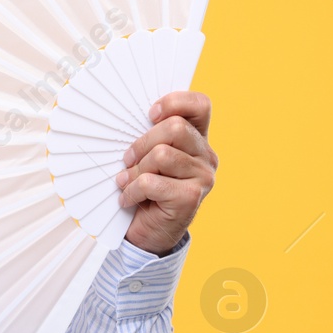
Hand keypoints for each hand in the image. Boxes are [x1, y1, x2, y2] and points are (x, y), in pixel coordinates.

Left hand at [115, 91, 217, 255]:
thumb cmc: (145, 188)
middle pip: (174, 128)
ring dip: (135, 170)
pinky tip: (129, 198)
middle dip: (141, 143)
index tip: (150, 115)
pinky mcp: (191, 197)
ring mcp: (203, 178)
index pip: (200, 105)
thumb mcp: (147, 157)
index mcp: (197, 139)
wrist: (149, 231)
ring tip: (129, 181)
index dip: (174, 102)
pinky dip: (131, 190)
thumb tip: (127, 117)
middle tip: (128, 160)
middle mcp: (206, 156)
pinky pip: (150, 182)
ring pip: (161, 155)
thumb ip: (150, 136)